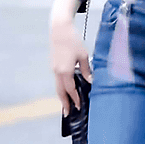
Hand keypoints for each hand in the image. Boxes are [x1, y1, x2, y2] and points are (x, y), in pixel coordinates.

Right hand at [50, 0, 90, 116]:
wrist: (60, 29)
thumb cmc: (73, 41)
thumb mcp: (83, 55)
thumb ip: (86, 70)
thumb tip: (90, 80)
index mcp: (65, 71)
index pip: (70, 90)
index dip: (75, 99)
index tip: (78, 107)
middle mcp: (57, 72)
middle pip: (60, 92)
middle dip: (64, 103)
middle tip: (68, 114)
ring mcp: (54, 68)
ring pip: (58, 86)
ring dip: (62, 96)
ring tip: (66, 105)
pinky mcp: (54, 64)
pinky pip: (57, 80)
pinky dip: (61, 87)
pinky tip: (66, 89)